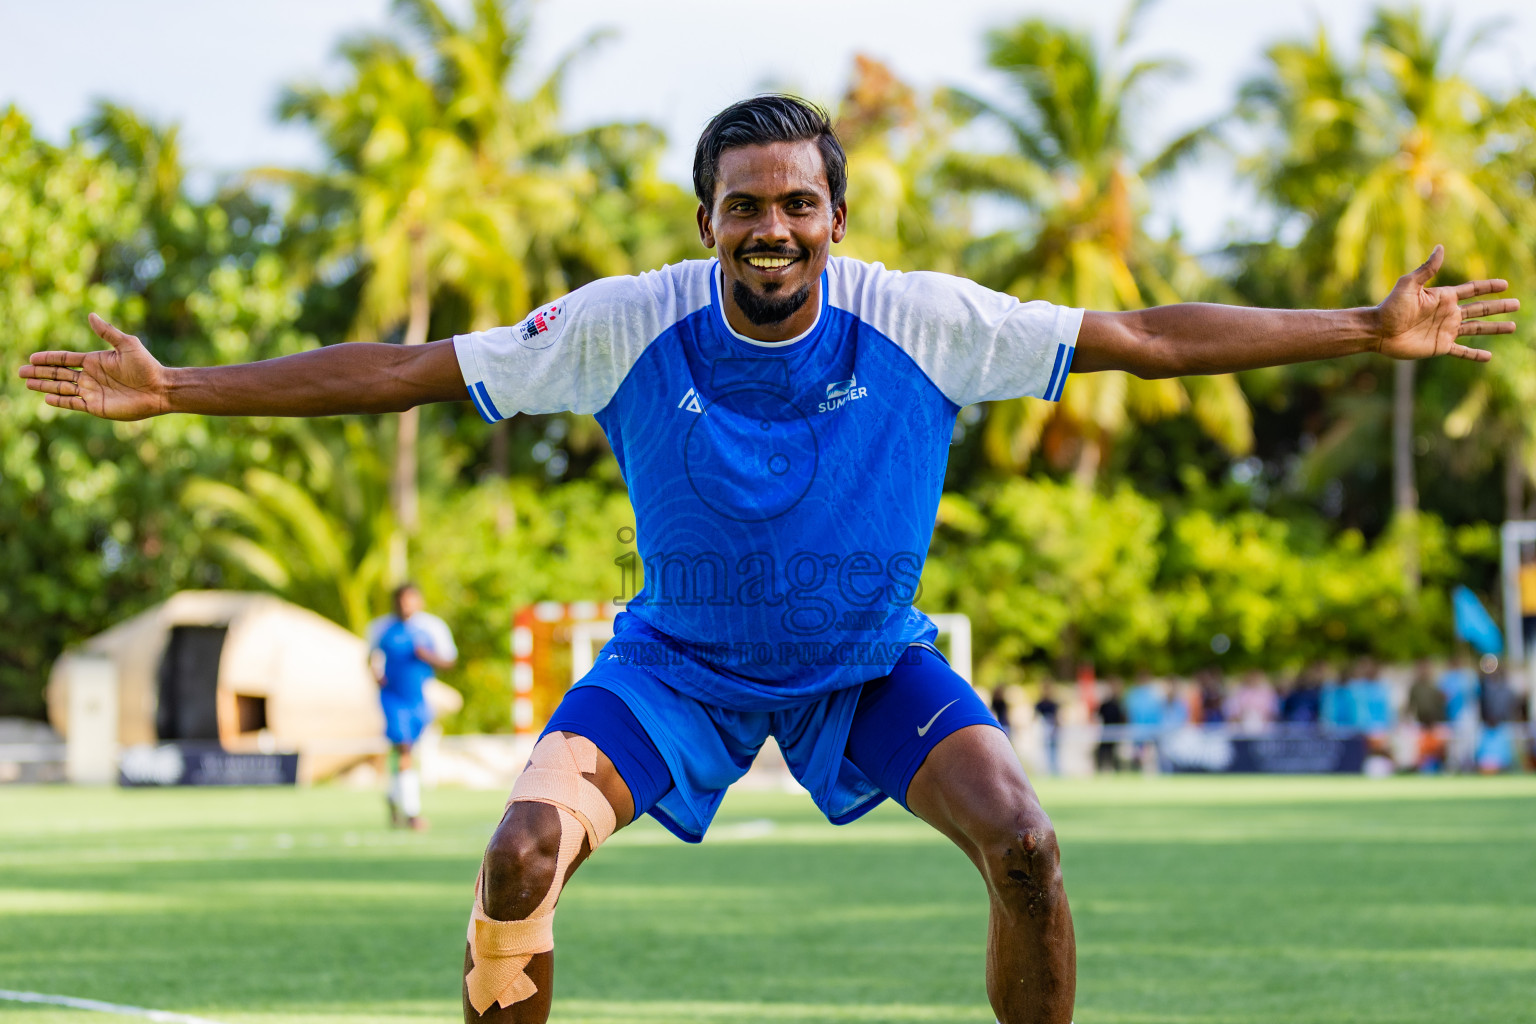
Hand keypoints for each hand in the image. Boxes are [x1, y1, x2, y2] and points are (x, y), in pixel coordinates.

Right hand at [16, 314, 169, 419]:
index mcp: (94, 360)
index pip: (64, 359)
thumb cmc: (146, 366)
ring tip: (27, 383)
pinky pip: (73, 403)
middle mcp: (90, 376)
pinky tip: (46, 399)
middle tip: (20, 372)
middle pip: (58, 373)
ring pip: (62, 388)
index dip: (48, 358)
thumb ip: (107, 332)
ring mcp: (92, 391)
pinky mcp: (96, 406)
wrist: (159, 389)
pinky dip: (59, 401)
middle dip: (39, 372)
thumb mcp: (127, 344)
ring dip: (44, 386)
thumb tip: (90, 315)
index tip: (32, 357)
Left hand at [1375, 246, 1517, 361]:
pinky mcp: (1440, 346)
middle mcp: (1448, 313)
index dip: (1488, 287)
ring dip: (1494, 328)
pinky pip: (1462, 351)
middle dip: (1499, 307)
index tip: (1505, 284)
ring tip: (1512, 327)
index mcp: (1444, 297)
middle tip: (1517, 304)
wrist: (1378, 331)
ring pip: (1477, 329)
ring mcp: (1446, 330)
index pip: (1472, 290)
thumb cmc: (1391, 307)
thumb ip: (1427, 269)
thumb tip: (1440, 247)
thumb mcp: (1409, 285)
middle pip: (1480, 309)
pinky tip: (1488, 357)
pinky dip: (1475, 355)